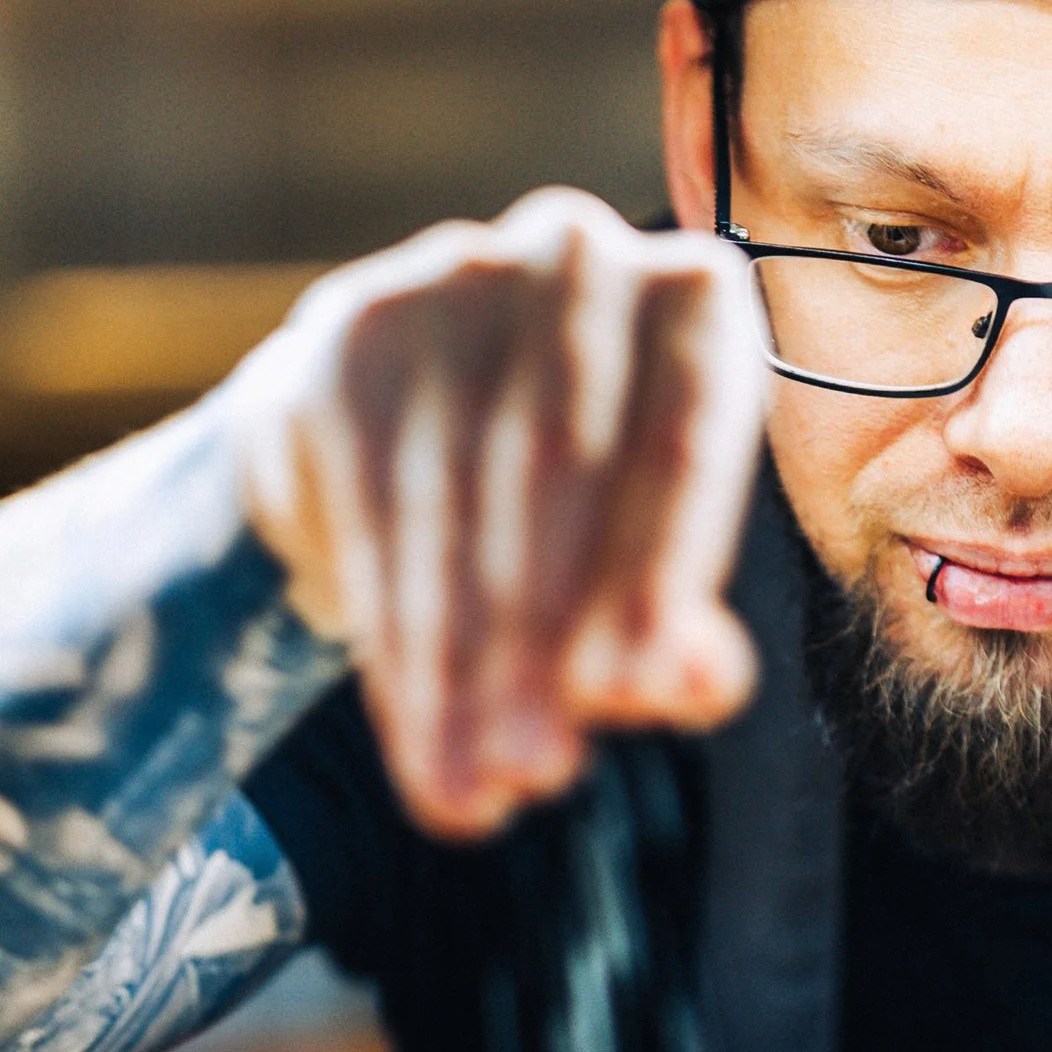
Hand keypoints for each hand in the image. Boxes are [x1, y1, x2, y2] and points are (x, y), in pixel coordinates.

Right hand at [225, 185, 765, 835]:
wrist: (407, 420)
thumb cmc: (573, 500)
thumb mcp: (646, 553)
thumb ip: (680, 617)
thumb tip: (699, 686)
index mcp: (696, 299)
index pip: (684, 440)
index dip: (656, 578)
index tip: (634, 702)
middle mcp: (579, 261)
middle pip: (561, 471)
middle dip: (546, 640)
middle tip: (536, 776)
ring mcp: (456, 281)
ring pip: (458, 499)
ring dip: (462, 665)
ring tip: (473, 790)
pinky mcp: (351, 334)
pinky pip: (375, 505)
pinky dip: (397, 640)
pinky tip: (415, 735)